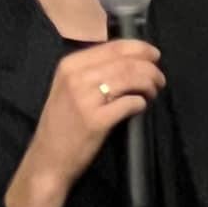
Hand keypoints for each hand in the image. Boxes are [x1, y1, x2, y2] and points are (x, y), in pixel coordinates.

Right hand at [5, 40, 163, 206]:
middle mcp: (76, 77)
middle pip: (126, 62)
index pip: (114, 47)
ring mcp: (85, 99)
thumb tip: (130, 59)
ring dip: (149, 84)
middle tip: (159, 80)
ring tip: (153, 92)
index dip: (140, 49)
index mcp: (70, 65)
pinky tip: (141, 107)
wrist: (48, 159)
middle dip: (150, 69)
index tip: (155, 56)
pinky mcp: (96, 120)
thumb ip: (93, 71)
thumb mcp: (69, 88)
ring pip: (131, 79)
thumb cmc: (62, 124)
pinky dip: (141, 103)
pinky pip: (130, 104)